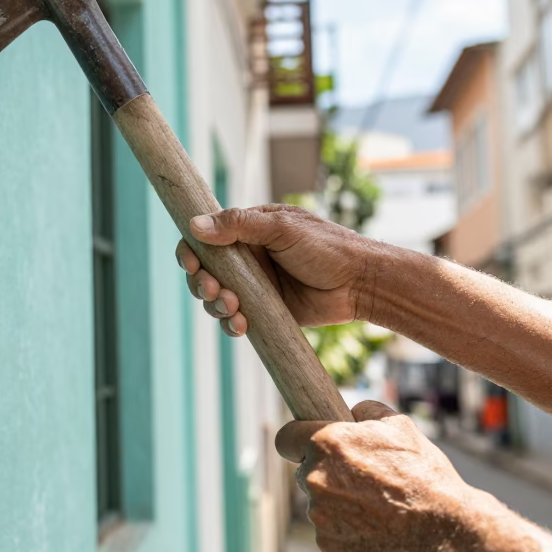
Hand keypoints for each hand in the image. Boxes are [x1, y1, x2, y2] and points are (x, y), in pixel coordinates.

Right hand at [175, 204, 373, 336]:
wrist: (361, 283)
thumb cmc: (327, 247)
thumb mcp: (282, 229)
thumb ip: (239, 225)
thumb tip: (195, 225)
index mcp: (248, 231)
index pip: (205, 237)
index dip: (190, 251)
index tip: (190, 263)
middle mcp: (247, 258)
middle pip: (204, 272)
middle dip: (201, 283)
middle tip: (215, 290)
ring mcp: (255, 286)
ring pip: (216, 298)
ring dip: (215, 305)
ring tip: (234, 308)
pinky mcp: (265, 312)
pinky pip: (236, 320)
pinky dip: (231, 324)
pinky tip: (241, 325)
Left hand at [276, 400, 483, 551]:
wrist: (444, 531)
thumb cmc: (423, 475)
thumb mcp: (400, 426)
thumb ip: (367, 411)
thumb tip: (351, 412)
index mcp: (326, 444)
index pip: (286, 438)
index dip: (297, 441)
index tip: (305, 446)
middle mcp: (315, 478)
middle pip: (307, 472)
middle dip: (328, 474)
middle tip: (363, 481)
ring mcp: (319, 515)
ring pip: (320, 504)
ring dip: (340, 504)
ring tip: (379, 508)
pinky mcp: (328, 545)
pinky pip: (330, 533)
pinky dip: (348, 532)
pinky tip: (378, 530)